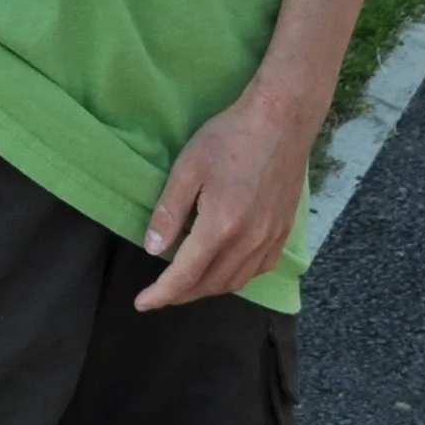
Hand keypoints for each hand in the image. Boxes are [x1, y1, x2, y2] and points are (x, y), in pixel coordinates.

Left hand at [136, 82, 313, 307]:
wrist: (280, 121)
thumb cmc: (228, 137)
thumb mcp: (188, 168)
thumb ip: (169, 212)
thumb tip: (152, 249)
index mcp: (222, 227)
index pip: (186, 275)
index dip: (162, 294)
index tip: (142, 304)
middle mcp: (249, 242)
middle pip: (211, 285)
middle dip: (182, 295)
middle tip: (158, 295)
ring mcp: (270, 240)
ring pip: (236, 282)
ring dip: (208, 289)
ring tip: (185, 285)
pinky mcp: (283, 233)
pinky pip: (257, 270)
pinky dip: (235, 278)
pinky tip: (222, 269)